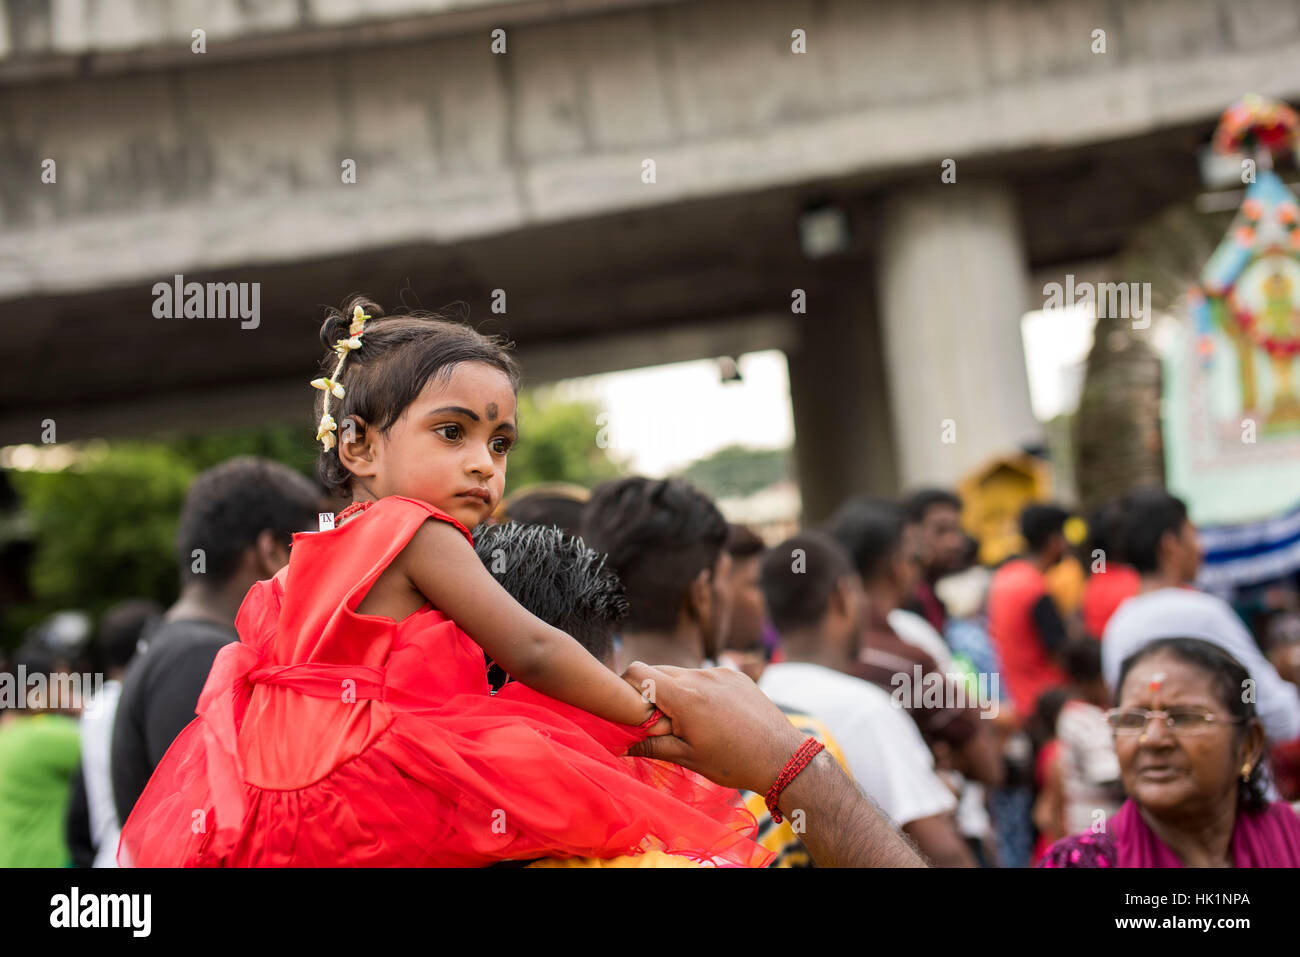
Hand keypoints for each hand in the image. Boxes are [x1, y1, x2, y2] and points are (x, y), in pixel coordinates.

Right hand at [619, 661, 803, 792]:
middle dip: (650, 692)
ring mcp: (719, 672)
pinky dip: (698, 689)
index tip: (631, 710)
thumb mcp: (688, 758)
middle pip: (657, 670)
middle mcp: (700, 676)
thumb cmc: (733, 762)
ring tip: (688, 721)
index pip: (637, 672)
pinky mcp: (734, 674)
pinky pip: (704, 675)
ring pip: (681, 673)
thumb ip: (651, 745)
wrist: (782, 758)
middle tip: (659, 721)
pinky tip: (711, 715)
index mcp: (684, 697)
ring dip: (675, 691)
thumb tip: (619, 744)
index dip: (626, 688)